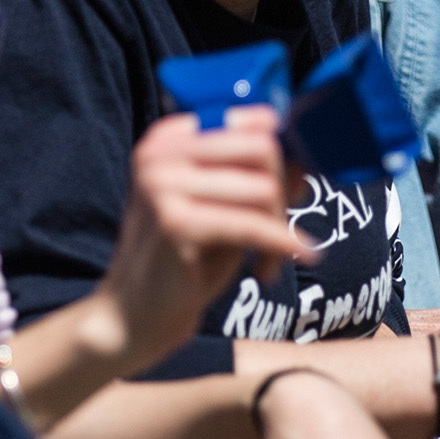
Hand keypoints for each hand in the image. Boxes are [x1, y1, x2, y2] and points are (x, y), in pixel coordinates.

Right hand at [94, 108, 314, 372]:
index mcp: (169, 139)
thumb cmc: (183, 261)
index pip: (250, 122)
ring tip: (274, 255)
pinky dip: (283, 243)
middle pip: (260, 148)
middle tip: (282, 226)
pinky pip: (253, 225)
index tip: (293, 183)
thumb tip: (304, 162)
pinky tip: (300, 254)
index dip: (282, 152)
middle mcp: (161, 153)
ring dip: (281, 225)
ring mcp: (163, 185)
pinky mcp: (175, 222)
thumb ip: (258, 180)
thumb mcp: (225, 210)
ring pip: (263, 188)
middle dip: (283, 190)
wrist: (135, 316)